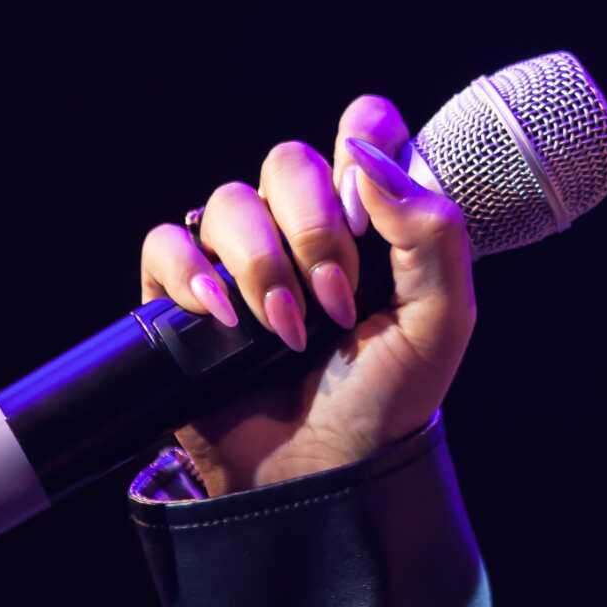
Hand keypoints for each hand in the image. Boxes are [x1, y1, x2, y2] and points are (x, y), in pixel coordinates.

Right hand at [140, 96, 475, 495]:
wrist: (320, 477)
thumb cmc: (384, 403)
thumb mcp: (440, 322)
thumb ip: (432, 231)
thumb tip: (364, 158)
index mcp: (365, 224)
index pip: (361, 129)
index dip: (363, 140)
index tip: (369, 209)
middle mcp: (298, 231)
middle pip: (287, 160)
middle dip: (313, 228)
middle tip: (336, 301)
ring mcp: (236, 261)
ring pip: (227, 200)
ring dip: (261, 265)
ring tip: (286, 330)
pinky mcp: (183, 296)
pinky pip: (166, 244)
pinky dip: (192, 273)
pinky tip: (221, 318)